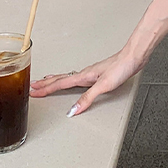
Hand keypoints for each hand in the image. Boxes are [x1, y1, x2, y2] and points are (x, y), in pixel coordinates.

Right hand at [30, 46, 144, 116]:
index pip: (60, 83)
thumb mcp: (103, 85)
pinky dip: (68, 80)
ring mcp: (91, 73)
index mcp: (84, 75)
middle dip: (46, 83)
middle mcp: (86, 73)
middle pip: (61, 78)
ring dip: (55, 80)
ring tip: (46, 82)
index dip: (46, 88)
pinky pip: (77, 78)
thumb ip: (87, 98)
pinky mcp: (98, 74)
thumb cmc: (121, 67)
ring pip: (68, 77)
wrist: (134, 57)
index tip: (33, 91)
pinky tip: (72, 82)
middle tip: (33, 86)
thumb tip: (73, 111)